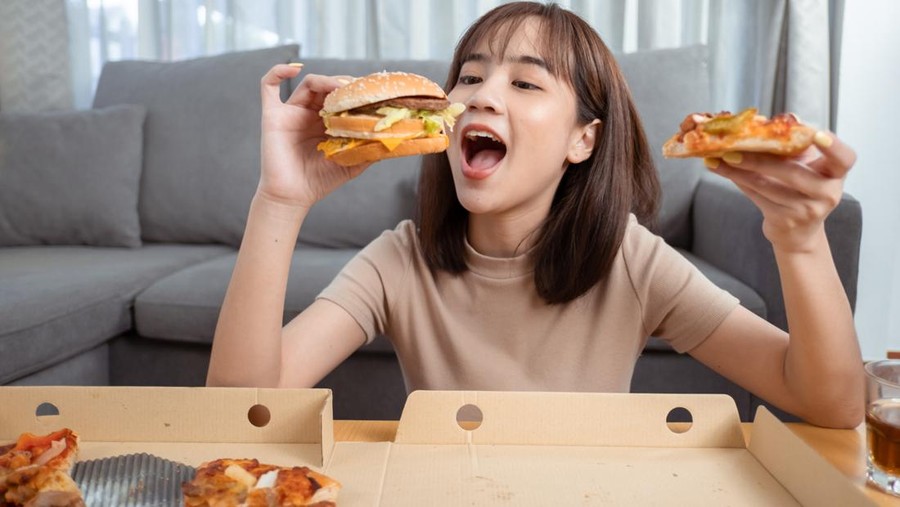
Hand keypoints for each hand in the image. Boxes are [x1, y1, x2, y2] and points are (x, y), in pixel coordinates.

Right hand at [257, 64, 368, 209]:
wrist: (292, 197)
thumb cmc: (320, 181)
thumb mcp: (353, 163)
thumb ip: (370, 149)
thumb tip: (394, 137)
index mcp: (327, 122)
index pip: (342, 97)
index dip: (355, 91)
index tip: (371, 92)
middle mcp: (310, 114)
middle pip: (327, 86)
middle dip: (343, 85)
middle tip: (357, 90)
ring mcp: (291, 113)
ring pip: (307, 83)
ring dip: (324, 80)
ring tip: (338, 88)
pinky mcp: (272, 115)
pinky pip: (268, 86)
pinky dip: (278, 71)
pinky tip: (294, 68)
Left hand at [704, 132, 856, 252]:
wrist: (798, 231)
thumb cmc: (800, 188)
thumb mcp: (804, 164)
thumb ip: (789, 143)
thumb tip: (761, 121)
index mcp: (835, 173)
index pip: (844, 158)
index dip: (833, 146)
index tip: (817, 134)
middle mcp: (827, 193)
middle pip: (792, 173)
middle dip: (759, 159)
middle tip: (733, 147)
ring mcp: (807, 210)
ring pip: (767, 186)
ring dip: (739, 170)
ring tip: (719, 157)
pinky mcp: (785, 220)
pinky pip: (756, 196)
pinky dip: (737, 181)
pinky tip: (721, 169)